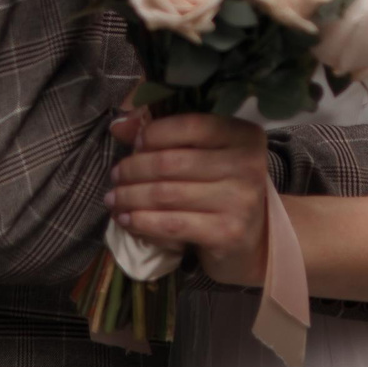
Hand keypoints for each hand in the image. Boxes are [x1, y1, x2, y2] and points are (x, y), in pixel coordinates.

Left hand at [107, 112, 268, 285]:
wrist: (254, 241)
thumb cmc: (222, 189)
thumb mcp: (204, 155)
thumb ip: (166, 135)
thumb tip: (120, 125)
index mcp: (243, 135)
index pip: (189, 125)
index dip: (154, 133)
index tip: (135, 144)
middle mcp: (247, 164)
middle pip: (171, 162)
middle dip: (133, 169)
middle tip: (115, 176)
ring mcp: (239, 200)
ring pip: (167, 194)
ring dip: (131, 197)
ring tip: (113, 198)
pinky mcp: (227, 233)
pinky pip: (172, 224)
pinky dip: (142, 222)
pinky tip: (126, 219)